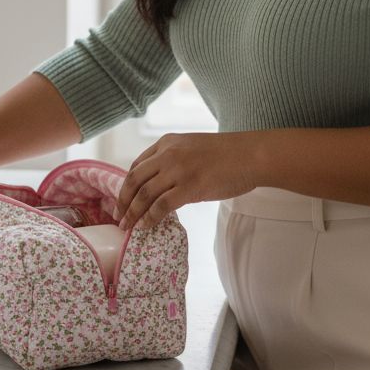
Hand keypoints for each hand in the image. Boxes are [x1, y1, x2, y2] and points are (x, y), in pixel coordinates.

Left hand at [112, 132, 258, 231]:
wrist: (251, 155)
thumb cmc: (227, 154)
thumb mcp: (192, 149)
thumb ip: (174, 162)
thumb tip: (162, 188)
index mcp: (167, 142)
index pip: (137, 165)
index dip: (126, 185)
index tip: (123, 200)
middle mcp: (168, 154)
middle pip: (134, 180)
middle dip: (123, 201)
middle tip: (119, 217)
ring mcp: (178, 170)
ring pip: (144, 194)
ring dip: (133, 213)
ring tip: (127, 227)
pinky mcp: (189, 187)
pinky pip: (161, 206)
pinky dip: (150, 218)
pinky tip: (146, 227)